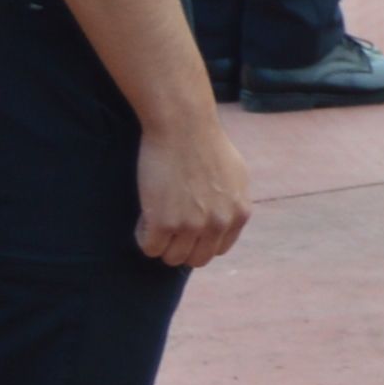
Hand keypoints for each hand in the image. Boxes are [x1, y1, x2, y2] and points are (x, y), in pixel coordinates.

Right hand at [135, 113, 253, 269]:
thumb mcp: (236, 175)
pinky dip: (144, 237)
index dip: (199, 241)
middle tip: (167, 228)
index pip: (217, 250)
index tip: (186, 228)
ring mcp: (191, 225)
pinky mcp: (163, 222)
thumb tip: (225, 221)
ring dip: (161, 243)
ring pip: (172, 258)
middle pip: (196, 259)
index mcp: (239, 214)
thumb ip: (233, 202)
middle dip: (180, 247)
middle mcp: (219, 224)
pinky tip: (145, 217)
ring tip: (155, 219)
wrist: (184, 125)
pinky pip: (150, 248)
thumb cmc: (207, 143)